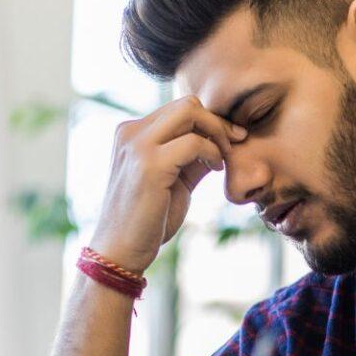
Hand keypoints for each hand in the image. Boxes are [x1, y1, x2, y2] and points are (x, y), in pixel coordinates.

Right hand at [87, 96, 245, 272]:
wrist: (121, 251)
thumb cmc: (147, 220)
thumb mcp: (173, 180)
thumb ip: (191, 156)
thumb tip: (221, 138)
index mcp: (131, 133)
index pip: (178, 109)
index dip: (209, 122)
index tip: (230, 141)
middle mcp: (130, 132)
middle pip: (186, 104)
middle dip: (217, 122)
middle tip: (235, 143)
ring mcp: (137, 146)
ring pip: (190, 112)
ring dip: (216, 132)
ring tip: (223, 159)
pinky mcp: (149, 165)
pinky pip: (194, 142)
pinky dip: (212, 153)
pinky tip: (215, 170)